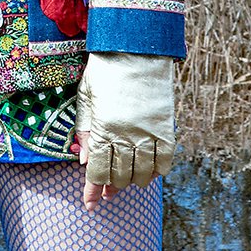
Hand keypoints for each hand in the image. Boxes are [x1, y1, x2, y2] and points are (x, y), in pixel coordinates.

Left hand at [72, 52, 175, 210]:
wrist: (136, 47)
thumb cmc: (105, 70)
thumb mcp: (86, 98)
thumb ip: (86, 131)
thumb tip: (85, 162)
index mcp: (104, 129)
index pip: (98, 171)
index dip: (93, 191)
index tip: (90, 204)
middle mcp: (127, 135)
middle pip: (120, 175)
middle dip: (112, 187)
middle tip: (108, 192)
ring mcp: (149, 131)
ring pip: (143, 171)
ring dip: (134, 181)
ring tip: (128, 183)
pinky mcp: (166, 125)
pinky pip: (165, 158)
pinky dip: (158, 170)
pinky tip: (151, 172)